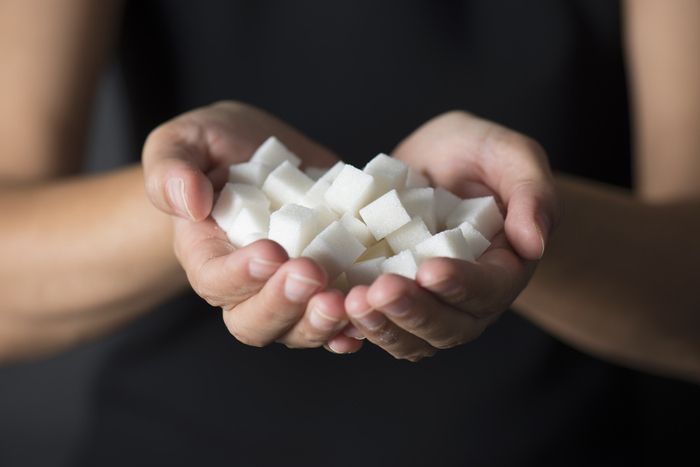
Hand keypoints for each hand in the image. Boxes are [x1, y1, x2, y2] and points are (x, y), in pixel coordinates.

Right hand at [143, 101, 362, 352]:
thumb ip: (171, 170)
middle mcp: (246, 284)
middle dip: (284, 304)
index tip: (270, 252)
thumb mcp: (184, 143)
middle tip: (312, 273)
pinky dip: (351, 325)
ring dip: (321, 322)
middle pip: (254, 321)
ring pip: (297, 329)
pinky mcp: (325, 282)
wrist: (259, 152)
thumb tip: (188, 203)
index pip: (214, 280)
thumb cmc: (214, 148)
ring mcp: (288, 289)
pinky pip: (336, 319)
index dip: (240, 275)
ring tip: (345, 301)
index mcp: (205, 254)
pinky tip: (366, 317)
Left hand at [338, 111, 561, 360]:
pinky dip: (358, 327)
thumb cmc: (480, 156)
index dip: (461, 285)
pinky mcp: (395, 300)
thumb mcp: (511, 155)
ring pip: (412, 338)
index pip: (489, 290)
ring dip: (382, 327)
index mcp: (503, 267)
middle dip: (414, 312)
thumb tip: (534, 242)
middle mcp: (468, 298)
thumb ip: (531, 192)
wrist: (440, 167)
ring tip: (352, 303)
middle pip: (449, 327)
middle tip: (379, 292)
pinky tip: (334, 310)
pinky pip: (380, 327)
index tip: (430, 269)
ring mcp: (430, 304)